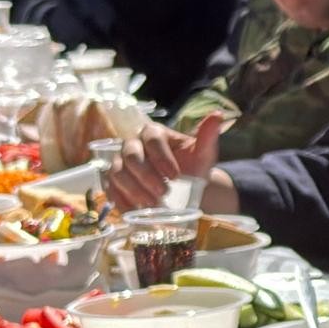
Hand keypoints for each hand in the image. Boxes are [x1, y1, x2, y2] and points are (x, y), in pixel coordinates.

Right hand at [107, 110, 223, 205]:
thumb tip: (217, 114)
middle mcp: (133, 144)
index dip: (161, 157)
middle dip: (146, 175)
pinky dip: (121, 201)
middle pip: (131, 155)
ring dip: (133, 190)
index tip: (176, 176)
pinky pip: (111, 190)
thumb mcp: (203, 153)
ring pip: (118, 172)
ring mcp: (121, 163)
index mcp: (153, 133)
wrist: (184, 187)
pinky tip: (135, 212)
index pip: (152, 139)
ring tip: (152, 204)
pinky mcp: (115, 182)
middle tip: (165, 192)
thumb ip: (207, 136)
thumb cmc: (191, 166)